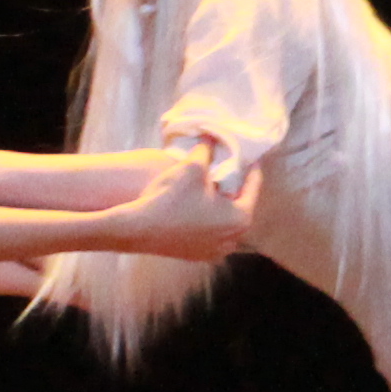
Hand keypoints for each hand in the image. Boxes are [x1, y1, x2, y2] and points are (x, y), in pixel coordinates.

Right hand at [117, 147, 255, 262]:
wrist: (137, 229)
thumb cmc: (172, 198)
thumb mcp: (193, 166)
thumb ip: (208, 149)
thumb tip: (212, 135)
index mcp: (240, 219)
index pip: (253, 186)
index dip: (248, 166)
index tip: (247, 154)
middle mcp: (233, 240)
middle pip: (238, 204)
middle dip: (232, 186)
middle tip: (226, 167)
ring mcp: (214, 251)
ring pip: (223, 220)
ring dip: (219, 203)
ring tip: (209, 185)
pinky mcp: (196, 256)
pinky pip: (208, 232)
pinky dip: (206, 218)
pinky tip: (194, 205)